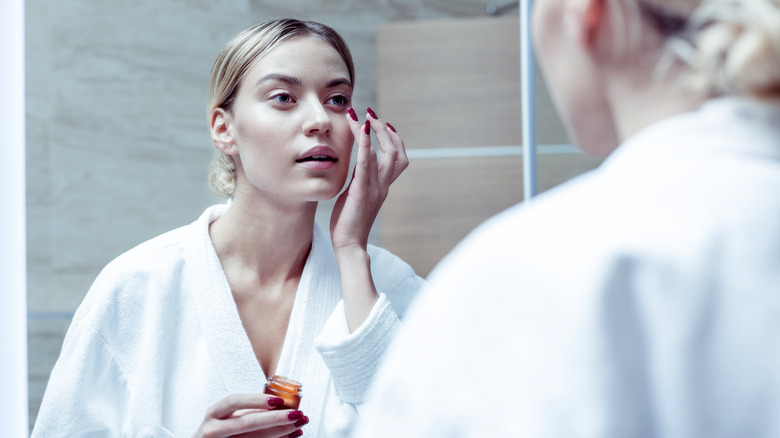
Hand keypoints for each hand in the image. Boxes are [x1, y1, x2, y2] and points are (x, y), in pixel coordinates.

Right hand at [193, 394, 308, 437]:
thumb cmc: (216, 432)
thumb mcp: (225, 418)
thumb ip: (246, 412)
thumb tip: (280, 406)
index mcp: (214, 414)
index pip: (234, 401)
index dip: (257, 400)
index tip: (279, 400)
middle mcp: (213, 429)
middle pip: (246, 423)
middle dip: (275, 419)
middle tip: (297, 415)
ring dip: (279, 433)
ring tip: (297, 428)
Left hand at [330, 107, 408, 251]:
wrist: (349, 246)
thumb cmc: (348, 225)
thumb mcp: (355, 197)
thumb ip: (359, 180)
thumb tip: (358, 166)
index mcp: (382, 187)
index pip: (396, 159)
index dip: (393, 140)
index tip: (382, 124)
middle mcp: (383, 185)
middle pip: (397, 153)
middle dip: (387, 131)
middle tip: (374, 115)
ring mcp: (375, 188)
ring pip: (386, 154)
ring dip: (376, 131)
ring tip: (366, 116)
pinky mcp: (363, 190)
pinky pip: (367, 162)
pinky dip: (366, 144)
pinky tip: (361, 128)